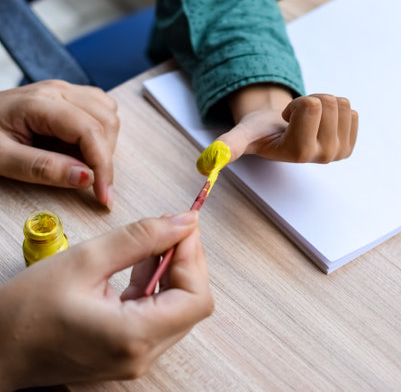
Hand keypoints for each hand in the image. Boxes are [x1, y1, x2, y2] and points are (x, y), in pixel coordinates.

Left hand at [0, 80, 119, 206]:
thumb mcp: (0, 158)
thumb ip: (43, 168)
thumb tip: (87, 178)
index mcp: (40, 102)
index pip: (89, 131)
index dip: (103, 166)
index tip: (104, 197)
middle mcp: (59, 90)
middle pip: (106, 121)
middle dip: (105, 158)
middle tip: (91, 184)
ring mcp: (65, 90)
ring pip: (109, 114)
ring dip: (106, 144)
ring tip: (83, 164)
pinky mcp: (68, 96)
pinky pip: (101, 109)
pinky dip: (102, 132)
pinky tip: (85, 147)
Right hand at [0, 211, 212, 388]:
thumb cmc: (27, 310)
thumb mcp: (86, 260)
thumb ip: (142, 238)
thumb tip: (185, 222)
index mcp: (133, 337)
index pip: (196, 298)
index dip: (194, 257)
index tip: (183, 226)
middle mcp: (142, 354)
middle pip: (192, 303)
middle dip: (186, 260)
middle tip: (170, 228)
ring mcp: (136, 356)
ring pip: (178, 307)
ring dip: (172, 270)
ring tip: (153, 241)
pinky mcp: (128, 349)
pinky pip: (158, 313)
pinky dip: (156, 284)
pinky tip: (141, 261)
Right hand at [218, 84, 357, 162]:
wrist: (278, 132)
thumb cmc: (261, 131)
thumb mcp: (242, 135)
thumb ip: (227, 147)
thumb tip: (205, 166)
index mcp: (299, 153)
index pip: (312, 106)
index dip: (295, 104)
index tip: (283, 121)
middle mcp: (322, 157)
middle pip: (329, 103)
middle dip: (308, 101)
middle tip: (295, 119)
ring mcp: (338, 152)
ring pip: (340, 104)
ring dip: (320, 104)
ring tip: (305, 120)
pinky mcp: (349, 145)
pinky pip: (351, 110)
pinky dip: (333, 110)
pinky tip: (318, 123)